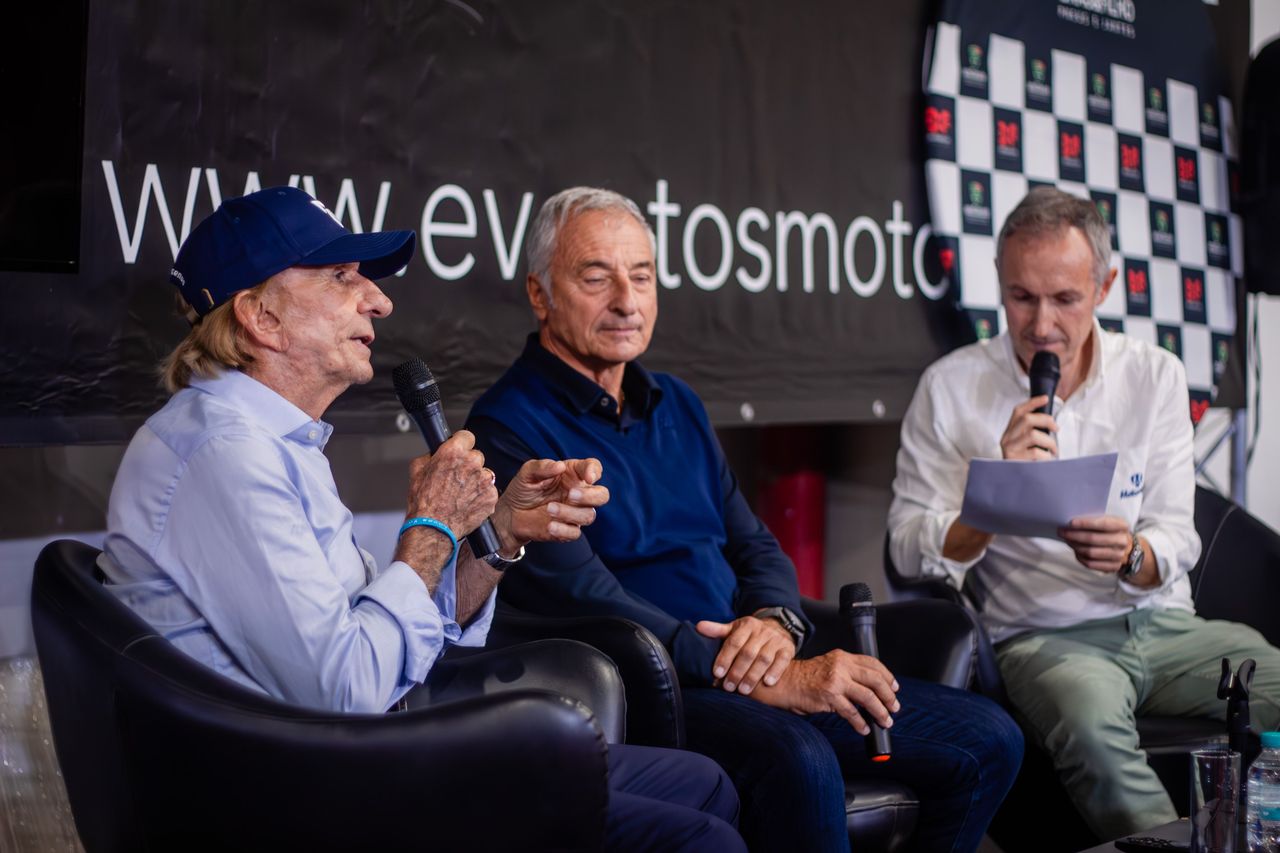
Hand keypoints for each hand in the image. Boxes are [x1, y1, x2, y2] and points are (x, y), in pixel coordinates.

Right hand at [405, 430, 496, 537]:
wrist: (433, 527)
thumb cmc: (424, 503)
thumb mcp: (417, 470)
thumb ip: (430, 456)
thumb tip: (435, 453)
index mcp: (453, 452)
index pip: (467, 436)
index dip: (461, 444)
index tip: (460, 451)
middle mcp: (472, 463)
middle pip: (476, 456)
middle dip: (468, 464)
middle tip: (457, 478)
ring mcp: (484, 479)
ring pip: (484, 473)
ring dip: (476, 481)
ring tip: (461, 494)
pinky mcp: (491, 495)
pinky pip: (489, 490)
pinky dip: (481, 496)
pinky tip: (468, 503)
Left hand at [490, 458, 609, 553]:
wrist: (510, 514)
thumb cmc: (523, 489)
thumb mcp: (527, 473)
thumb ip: (542, 466)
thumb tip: (559, 466)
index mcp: (573, 474)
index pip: (593, 468)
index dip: (595, 471)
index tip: (588, 477)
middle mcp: (578, 493)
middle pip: (602, 495)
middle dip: (591, 496)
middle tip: (571, 495)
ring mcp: (575, 512)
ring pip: (589, 515)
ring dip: (570, 513)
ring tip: (549, 509)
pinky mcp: (568, 530)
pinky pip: (575, 532)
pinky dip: (564, 529)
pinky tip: (549, 525)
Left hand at [695, 616, 795, 694]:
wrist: (777, 629)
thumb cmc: (749, 635)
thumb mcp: (734, 629)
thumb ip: (717, 631)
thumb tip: (699, 627)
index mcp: (746, 625)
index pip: (734, 642)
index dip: (725, 658)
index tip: (717, 673)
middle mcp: (762, 631)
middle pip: (748, 653)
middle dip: (737, 671)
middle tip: (728, 687)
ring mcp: (776, 640)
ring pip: (764, 658)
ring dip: (753, 675)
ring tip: (743, 690)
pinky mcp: (788, 649)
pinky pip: (783, 661)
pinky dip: (775, 672)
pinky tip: (767, 683)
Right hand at [751, 650, 899, 735]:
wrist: (783, 683)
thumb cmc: (804, 679)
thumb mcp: (828, 667)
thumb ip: (847, 673)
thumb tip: (869, 691)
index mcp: (842, 657)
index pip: (873, 663)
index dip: (887, 676)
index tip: (894, 687)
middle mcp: (841, 666)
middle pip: (875, 679)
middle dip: (889, 696)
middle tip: (894, 707)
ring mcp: (836, 681)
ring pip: (868, 697)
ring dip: (880, 711)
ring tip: (885, 721)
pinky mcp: (829, 696)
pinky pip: (852, 712)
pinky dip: (860, 722)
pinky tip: (863, 728)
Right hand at [1000, 396, 1058, 459]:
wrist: (1012, 485)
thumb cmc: (1024, 463)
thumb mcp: (1025, 446)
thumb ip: (1031, 433)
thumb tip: (1050, 423)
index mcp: (1009, 432)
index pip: (1018, 411)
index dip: (1032, 403)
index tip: (1046, 398)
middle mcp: (1006, 438)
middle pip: (1027, 419)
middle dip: (1046, 421)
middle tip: (1056, 429)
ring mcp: (1009, 449)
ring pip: (1033, 435)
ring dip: (1049, 442)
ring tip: (1053, 450)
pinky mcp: (1014, 460)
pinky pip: (1036, 452)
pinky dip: (1047, 456)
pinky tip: (1047, 461)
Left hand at [1058, 515, 1133, 572]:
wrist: (1126, 546)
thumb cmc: (1110, 531)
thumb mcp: (1107, 520)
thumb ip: (1093, 520)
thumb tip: (1070, 523)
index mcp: (1122, 526)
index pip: (1103, 524)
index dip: (1085, 524)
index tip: (1070, 523)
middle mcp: (1123, 541)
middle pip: (1094, 539)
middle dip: (1074, 535)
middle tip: (1062, 532)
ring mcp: (1119, 555)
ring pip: (1091, 552)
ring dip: (1075, 546)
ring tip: (1067, 540)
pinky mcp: (1113, 566)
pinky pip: (1091, 564)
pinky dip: (1080, 557)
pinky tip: (1075, 551)